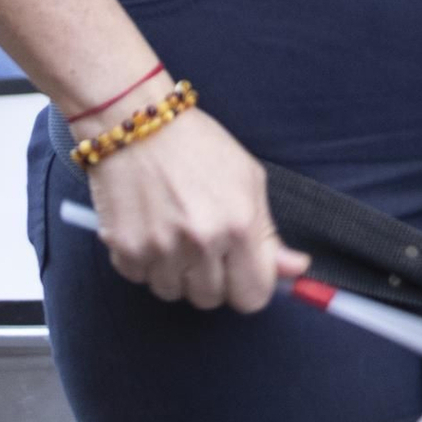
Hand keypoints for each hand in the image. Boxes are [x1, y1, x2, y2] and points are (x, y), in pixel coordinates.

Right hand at [88, 108, 309, 312]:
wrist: (138, 122)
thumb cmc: (198, 145)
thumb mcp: (247, 178)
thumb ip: (269, 233)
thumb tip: (297, 270)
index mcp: (239, 223)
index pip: (253, 297)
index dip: (248, 285)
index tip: (239, 269)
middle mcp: (202, 241)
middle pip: (211, 300)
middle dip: (209, 278)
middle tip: (200, 239)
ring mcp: (160, 248)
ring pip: (174, 293)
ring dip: (175, 272)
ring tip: (172, 230)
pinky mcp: (125, 249)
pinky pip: (140, 279)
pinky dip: (144, 261)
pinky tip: (148, 227)